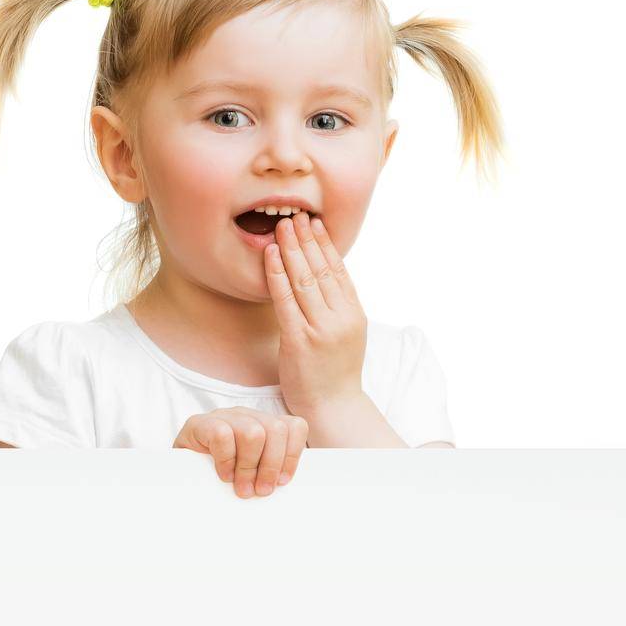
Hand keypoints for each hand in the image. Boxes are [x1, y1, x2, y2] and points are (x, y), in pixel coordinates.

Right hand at [172, 407, 308, 497]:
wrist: (179, 478)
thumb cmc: (221, 480)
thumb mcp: (253, 476)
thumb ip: (270, 474)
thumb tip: (286, 488)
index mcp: (265, 424)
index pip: (294, 427)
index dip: (292, 456)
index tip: (282, 482)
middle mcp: (247, 415)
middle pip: (276, 429)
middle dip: (271, 465)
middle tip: (260, 491)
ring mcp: (223, 416)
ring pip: (253, 432)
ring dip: (249, 466)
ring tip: (241, 488)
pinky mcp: (199, 424)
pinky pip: (222, 435)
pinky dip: (226, 460)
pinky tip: (223, 475)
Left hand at [264, 212, 367, 417]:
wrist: (333, 409)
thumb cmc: (335, 374)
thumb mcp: (347, 336)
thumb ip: (339, 308)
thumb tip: (327, 279)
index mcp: (354, 314)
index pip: (339, 270)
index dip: (325, 244)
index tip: (315, 224)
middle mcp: (341, 318)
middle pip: (322, 269)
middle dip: (307, 240)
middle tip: (295, 216)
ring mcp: (321, 329)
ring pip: (304, 280)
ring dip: (291, 249)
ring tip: (281, 227)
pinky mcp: (300, 341)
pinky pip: (286, 300)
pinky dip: (277, 275)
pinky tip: (270, 257)